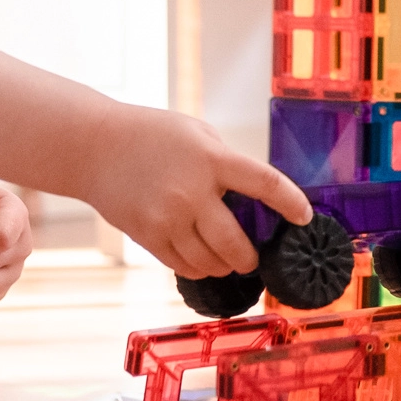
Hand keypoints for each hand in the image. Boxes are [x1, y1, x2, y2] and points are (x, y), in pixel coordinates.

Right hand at [82, 104, 312, 278]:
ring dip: (224, 265)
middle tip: (253, 256)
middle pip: (237, 243)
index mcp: (212, 159)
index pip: (266, 184)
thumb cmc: (150, 134)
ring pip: (210, 262)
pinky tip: (200, 258)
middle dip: (251, 257)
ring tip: (226, 259)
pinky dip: (198, 267)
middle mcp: (192, 192)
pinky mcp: (148, 236)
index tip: (304, 218)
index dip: (292, 204)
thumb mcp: (197, 133)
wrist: (95, 147)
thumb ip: (225, 161)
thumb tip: (253, 194)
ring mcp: (168, 218)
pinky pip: (183, 265)